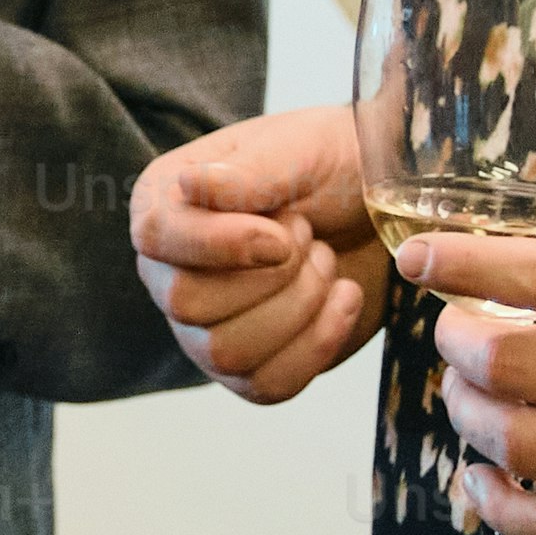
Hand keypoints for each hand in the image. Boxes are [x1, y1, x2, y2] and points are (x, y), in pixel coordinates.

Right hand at [132, 106, 383, 398]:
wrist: (379, 208)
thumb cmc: (330, 167)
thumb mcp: (299, 150)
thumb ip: (247, 173)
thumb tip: (189, 184)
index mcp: (165, 204)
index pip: (156, 237)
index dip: (223, 244)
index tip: (283, 234)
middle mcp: (171, 272)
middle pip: (187, 303)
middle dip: (271, 274)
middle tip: (308, 235)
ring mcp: (204, 329)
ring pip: (227, 353)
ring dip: (298, 306)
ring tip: (324, 260)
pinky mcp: (248, 368)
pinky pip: (267, 385)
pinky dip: (317, 344)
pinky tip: (344, 298)